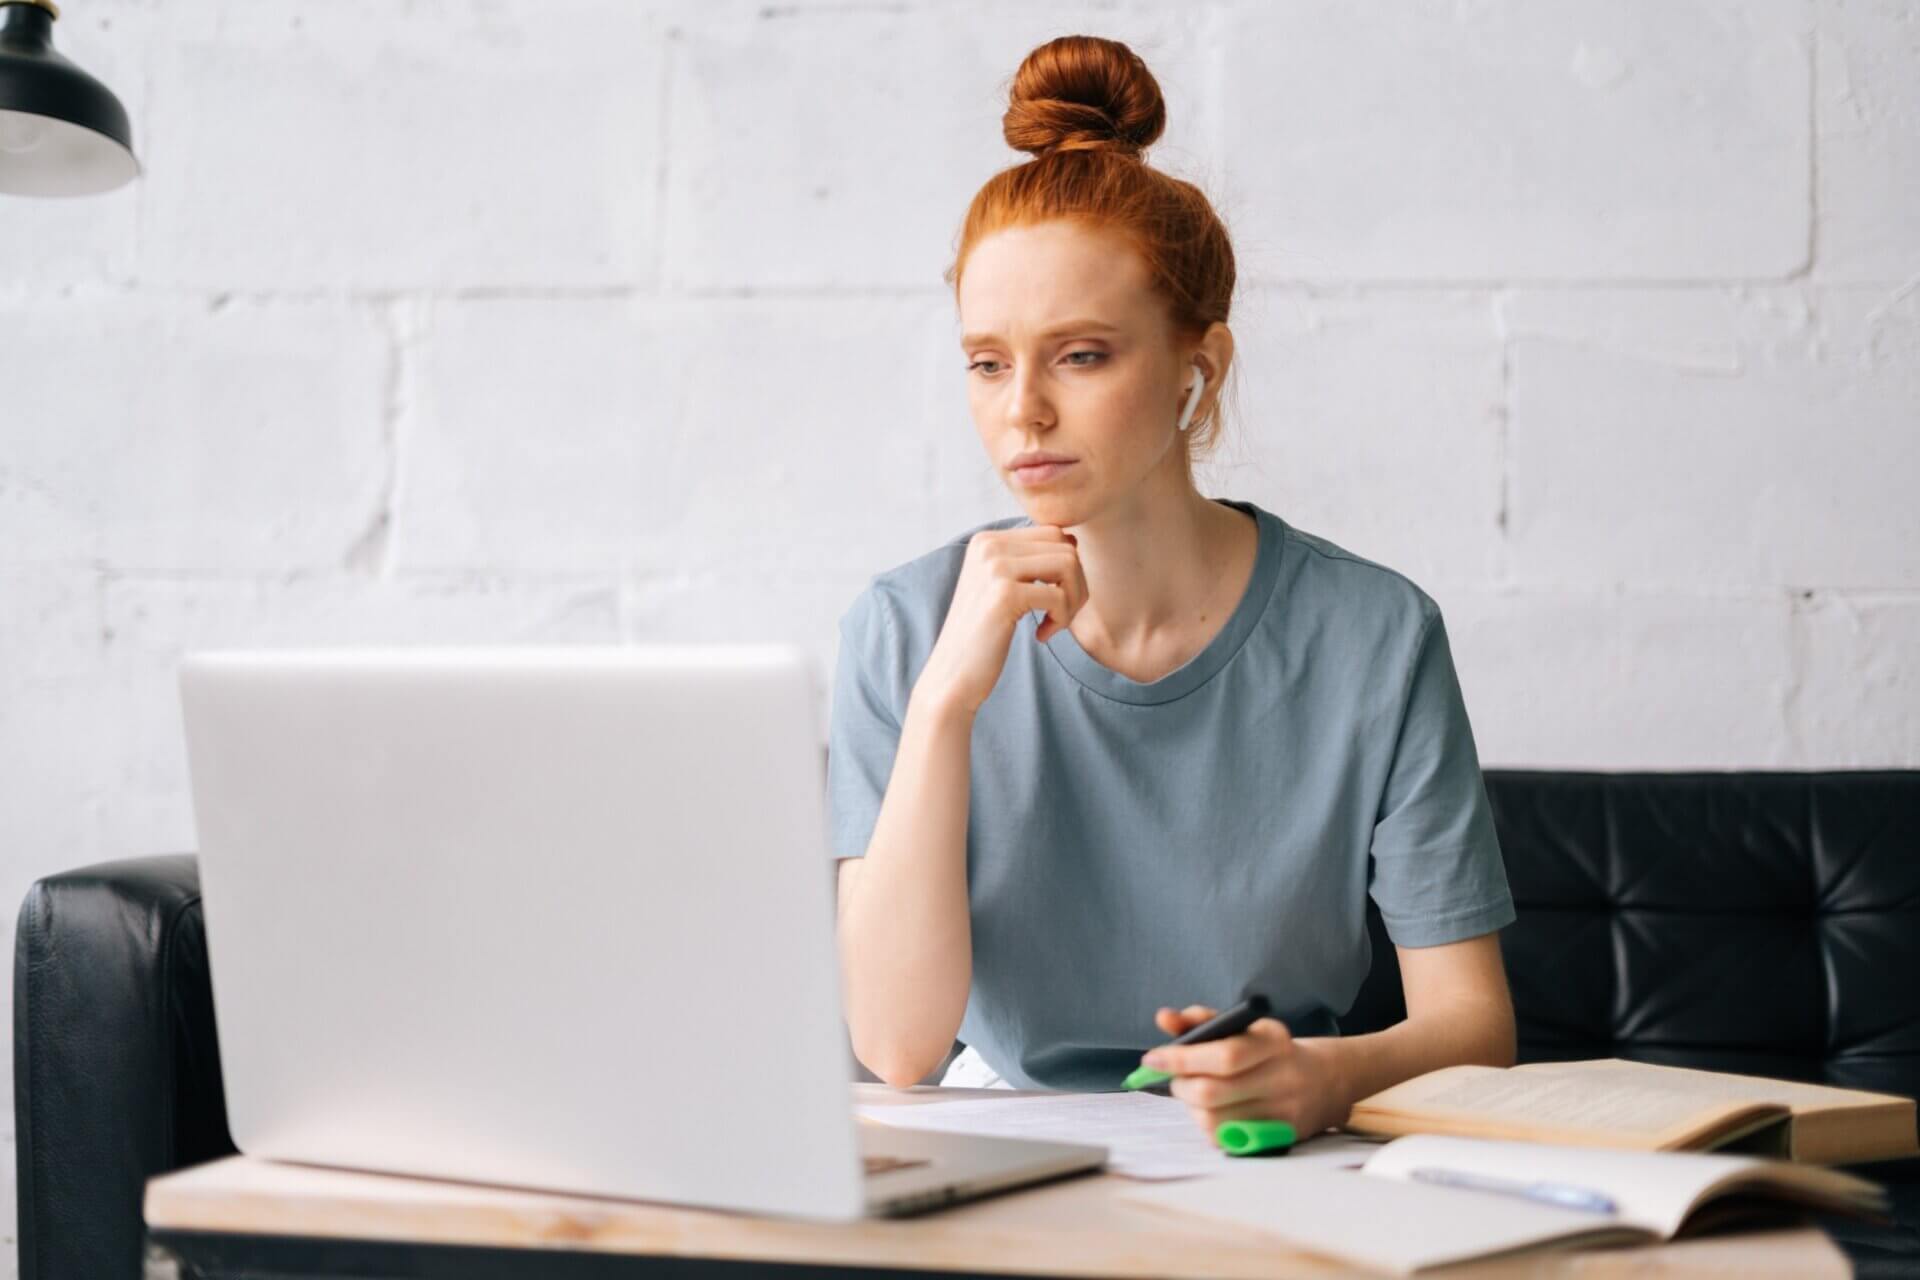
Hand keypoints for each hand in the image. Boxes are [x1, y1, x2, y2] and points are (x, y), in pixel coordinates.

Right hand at [913, 526, 1089, 714]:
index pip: (1054, 534)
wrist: (952, 675)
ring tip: (1055, 624)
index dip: (1067, 569)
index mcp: (986, 540)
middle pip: (1065, 548)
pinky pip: (1060, 596)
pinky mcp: (1004, 594)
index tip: (1054, 600)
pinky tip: (1042, 635)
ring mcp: (994, 567)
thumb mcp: (1002, 587)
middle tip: (1060, 616)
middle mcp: (987, 546)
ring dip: (1072, 601)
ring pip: (1069, 566)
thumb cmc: (983, 635)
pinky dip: (1062, 619)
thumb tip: (1073, 540)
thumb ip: (1029, 560)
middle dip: (1076, 585)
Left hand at [1144, 1004, 1349, 1145]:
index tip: (1152, 1059)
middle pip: (1213, 1092)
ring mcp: (1284, 1112)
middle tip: (1173, 1079)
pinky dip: (1205, 1124)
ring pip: (1214, 1119)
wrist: (1325, 1080)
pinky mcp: (1278, 1138)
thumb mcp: (1244, 1027)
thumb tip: (1163, 1019)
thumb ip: (1202, 1020)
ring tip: (1192, 1093)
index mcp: (1275, 1041)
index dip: (1181, 1059)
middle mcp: (1283, 1077)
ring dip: (1190, 1107)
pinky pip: (1225, 1139)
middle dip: (1180, 1085)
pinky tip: (1210, 1110)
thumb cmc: (1270, 1050)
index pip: (1223, 1055)